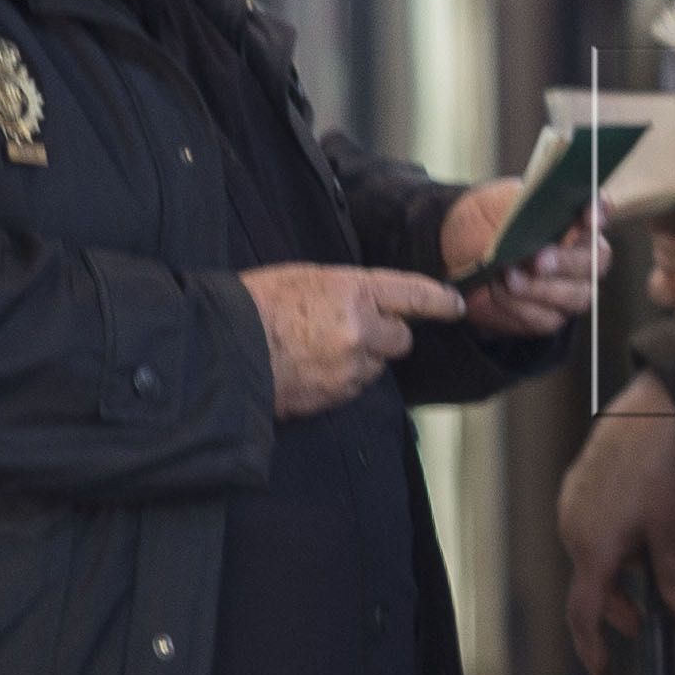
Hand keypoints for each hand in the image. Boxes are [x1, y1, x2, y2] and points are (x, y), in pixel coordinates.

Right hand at [242, 263, 465, 415]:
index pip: (413, 294)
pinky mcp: (335, 396)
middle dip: (384, 336)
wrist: (220, 351)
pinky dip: (339, 381)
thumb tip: (370, 302)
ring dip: (359, 361)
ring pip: (375, 366)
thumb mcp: (304, 279)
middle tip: (350, 330)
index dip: (438, 301)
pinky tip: (309, 369)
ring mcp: (348, 367)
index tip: (455, 305)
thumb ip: (346, 291)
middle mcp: (359, 329)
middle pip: (400, 339)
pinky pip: (352, 388)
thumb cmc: (254, 306)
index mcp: (352, 291)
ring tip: (315, 350)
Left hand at [435, 180, 610, 339]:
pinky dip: (521, 307)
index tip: (587, 217)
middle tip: (538, 261)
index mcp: (573, 219)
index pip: (599, 212)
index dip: (599, 214)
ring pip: (577, 296)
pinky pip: (547, 318)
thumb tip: (540, 204)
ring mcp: (570, 288)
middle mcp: (581, 254)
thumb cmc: (484, 222)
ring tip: (508, 278)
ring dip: (541, 289)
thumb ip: (524, 202)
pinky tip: (500, 292)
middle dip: (567, 262)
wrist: (454, 254)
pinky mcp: (549, 316)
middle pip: (596, 262)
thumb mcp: (497, 202)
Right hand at [558, 375, 674, 674]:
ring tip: (650, 565)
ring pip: (591, 556)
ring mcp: (571, 507)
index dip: (592, 649)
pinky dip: (612, 544)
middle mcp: (573, 530)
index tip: (602, 672)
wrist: (652, 413)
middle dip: (616, 608)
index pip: (584, 616)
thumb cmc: (661, 469)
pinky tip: (639, 528)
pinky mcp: (577, 486)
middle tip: (640, 622)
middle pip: (590, 587)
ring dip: (617, 573)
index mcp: (593, 550)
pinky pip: (589, 528)